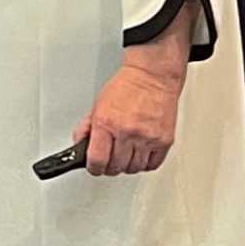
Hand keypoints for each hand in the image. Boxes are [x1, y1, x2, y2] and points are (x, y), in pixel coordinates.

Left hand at [75, 54, 185, 175]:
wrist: (152, 77)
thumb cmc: (126, 87)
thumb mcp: (97, 105)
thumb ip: (87, 127)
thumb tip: (80, 144)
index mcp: (106, 123)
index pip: (97, 160)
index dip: (93, 168)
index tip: (94, 168)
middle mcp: (127, 132)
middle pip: (116, 167)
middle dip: (109, 167)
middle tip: (108, 160)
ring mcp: (147, 138)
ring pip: (134, 168)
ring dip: (127, 165)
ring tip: (124, 155)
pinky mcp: (164, 141)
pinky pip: (152, 165)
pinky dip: (144, 164)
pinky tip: (139, 155)